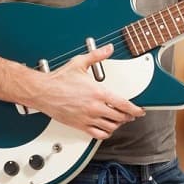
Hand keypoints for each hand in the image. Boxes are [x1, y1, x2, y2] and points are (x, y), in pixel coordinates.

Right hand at [27, 43, 145, 139]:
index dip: (135, 110)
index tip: (139, 111)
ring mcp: (88, 117)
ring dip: (117, 125)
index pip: (123, 104)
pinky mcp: (80, 125)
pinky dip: (105, 133)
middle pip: (120, 117)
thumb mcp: (79, 63)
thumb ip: (96, 55)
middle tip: (129, 114)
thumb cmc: (59, 79)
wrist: (43, 91)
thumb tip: (108, 48)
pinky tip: (105, 128)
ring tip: (118, 120)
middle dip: (127, 116)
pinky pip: (98, 134)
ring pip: (110, 127)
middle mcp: (95, 107)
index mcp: (98, 92)